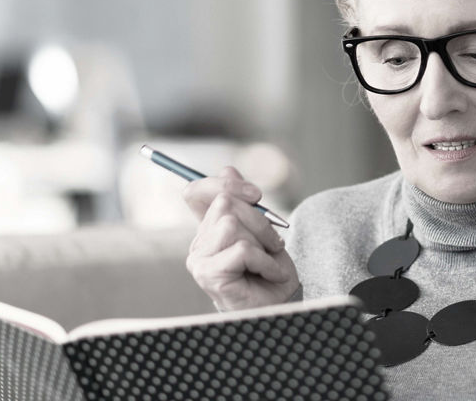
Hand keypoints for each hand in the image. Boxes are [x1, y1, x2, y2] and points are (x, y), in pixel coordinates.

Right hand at [183, 167, 299, 310]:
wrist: (280, 305)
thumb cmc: (270, 269)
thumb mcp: (261, 228)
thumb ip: (243, 201)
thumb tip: (228, 169)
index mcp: (208, 229)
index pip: (195, 191)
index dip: (223, 183)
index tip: (255, 194)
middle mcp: (198, 243)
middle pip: (223, 202)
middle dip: (259, 219)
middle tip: (274, 242)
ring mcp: (199, 259)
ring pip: (232, 224)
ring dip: (263, 241)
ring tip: (271, 260)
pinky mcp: (208, 274)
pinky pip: (242, 249)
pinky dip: (266, 260)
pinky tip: (271, 274)